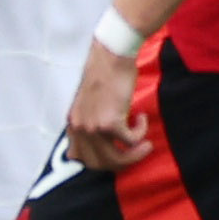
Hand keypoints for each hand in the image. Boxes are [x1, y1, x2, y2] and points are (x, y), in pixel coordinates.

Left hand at [64, 34, 146, 169]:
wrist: (111, 56)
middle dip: (121, 162)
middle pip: (98, 163)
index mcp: (72, 123)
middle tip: (135, 152)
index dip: (100, 161)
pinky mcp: (111, 123)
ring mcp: (94, 127)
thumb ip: (91, 119)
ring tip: (145, 145)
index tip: (115, 154)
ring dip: (134, 155)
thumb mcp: (90, 102)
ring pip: (116, 158)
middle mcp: (79, 128)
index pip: (79, 158)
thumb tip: (103, 136)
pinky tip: (142, 118)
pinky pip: (131, 140)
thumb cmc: (105, 73)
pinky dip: (141, 132)